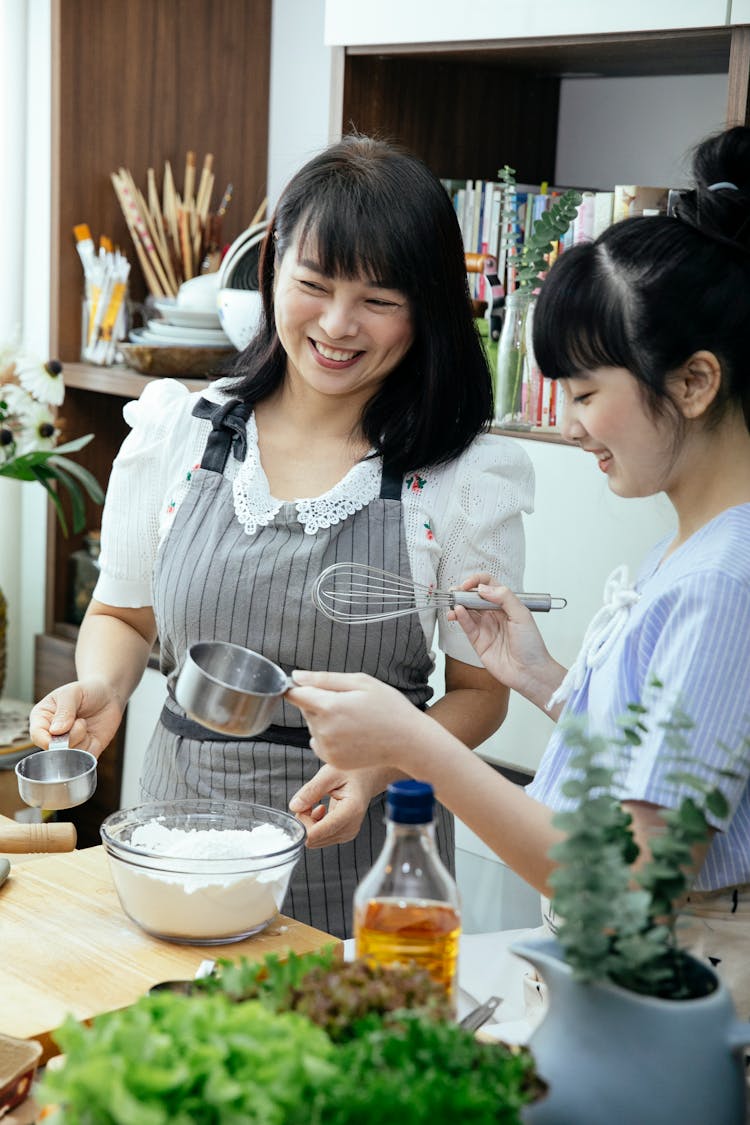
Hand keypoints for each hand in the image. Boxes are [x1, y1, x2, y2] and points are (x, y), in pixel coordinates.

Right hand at [29, 679, 125, 757]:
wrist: (108, 695)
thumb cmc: (86, 691)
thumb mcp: (73, 693)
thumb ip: (64, 711)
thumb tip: (56, 731)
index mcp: (41, 718)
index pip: (37, 736)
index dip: (48, 739)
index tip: (62, 731)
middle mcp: (51, 735)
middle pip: (54, 749)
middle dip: (71, 737)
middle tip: (81, 721)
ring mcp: (68, 745)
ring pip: (71, 756)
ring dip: (82, 740)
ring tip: (85, 723)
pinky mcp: (84, 752)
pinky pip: (85, 760)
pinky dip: (91, 748)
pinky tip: (93, 735)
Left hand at [287, 671, 425, 772]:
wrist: (408, 742)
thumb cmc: (389, 707)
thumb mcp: (361, 682)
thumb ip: (324, 679)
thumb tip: (296, 676)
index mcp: (329, 707)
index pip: (295, 694)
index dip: (299, 687)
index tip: (309, 685)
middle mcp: (324, 730)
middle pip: (306, 709)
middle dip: (320, 702)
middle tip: (350, 702)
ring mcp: (327, 749)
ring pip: (313, 726)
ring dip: (325, 720)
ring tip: (355, 719)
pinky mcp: (332, 762)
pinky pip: (319, 743)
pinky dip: (330, 737)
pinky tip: (352, 734)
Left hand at [288, 763, 389, 847]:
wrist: (368, 776)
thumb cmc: (352, 771)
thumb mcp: (330, 774)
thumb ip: (312, 790)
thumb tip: (294, 806)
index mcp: (350, 811)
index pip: (318, 833)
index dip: (303, 823)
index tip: (302, 805)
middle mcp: (351, 827)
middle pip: (314, 839)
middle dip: (304, 821)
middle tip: (307, 801)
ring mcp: (348, 833)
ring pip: (315, 840)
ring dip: (308, 823)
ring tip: (314, 803)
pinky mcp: (344, 834)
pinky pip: (321, 837)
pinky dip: (314, 825)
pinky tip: (319, 810)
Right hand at [450, 574, 563, 706]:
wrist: (530, 672)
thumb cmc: (532, 645)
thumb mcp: (522, 615)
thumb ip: (504, 597)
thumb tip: (484, 588)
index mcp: (507, 605)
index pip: (489, 586)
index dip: (477, 582)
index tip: (469, 584)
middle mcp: (494, 614)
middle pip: (475, 597)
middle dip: (463, 592)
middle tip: (456, 591)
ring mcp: (485, 627)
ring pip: (467, 611)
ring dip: (458, 604)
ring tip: (453, 602)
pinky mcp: (478, 641)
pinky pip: (466, 625)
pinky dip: (460, 617)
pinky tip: (457, 612)